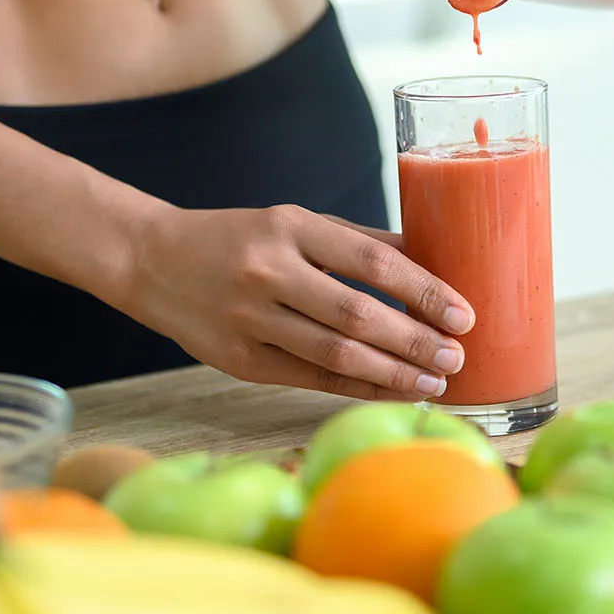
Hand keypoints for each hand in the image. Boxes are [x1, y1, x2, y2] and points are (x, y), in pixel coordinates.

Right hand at [122, 203, 474, 400]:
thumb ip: (359, 242)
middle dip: (415, 340)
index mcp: (289, 228)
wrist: (150, 261)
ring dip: (394, 373)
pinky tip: (392, 391)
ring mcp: (250, 319)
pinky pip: (310, 379)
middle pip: (357, 315)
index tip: (463, 313)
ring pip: (335, 355)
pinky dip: (357, 388)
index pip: (373, 262)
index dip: (425, 291)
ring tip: (435, 381)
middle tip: (458, 355)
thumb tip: (432, 260)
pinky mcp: (238, 361)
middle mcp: (269, 272)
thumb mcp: (295, 222)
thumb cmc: (238, 239)